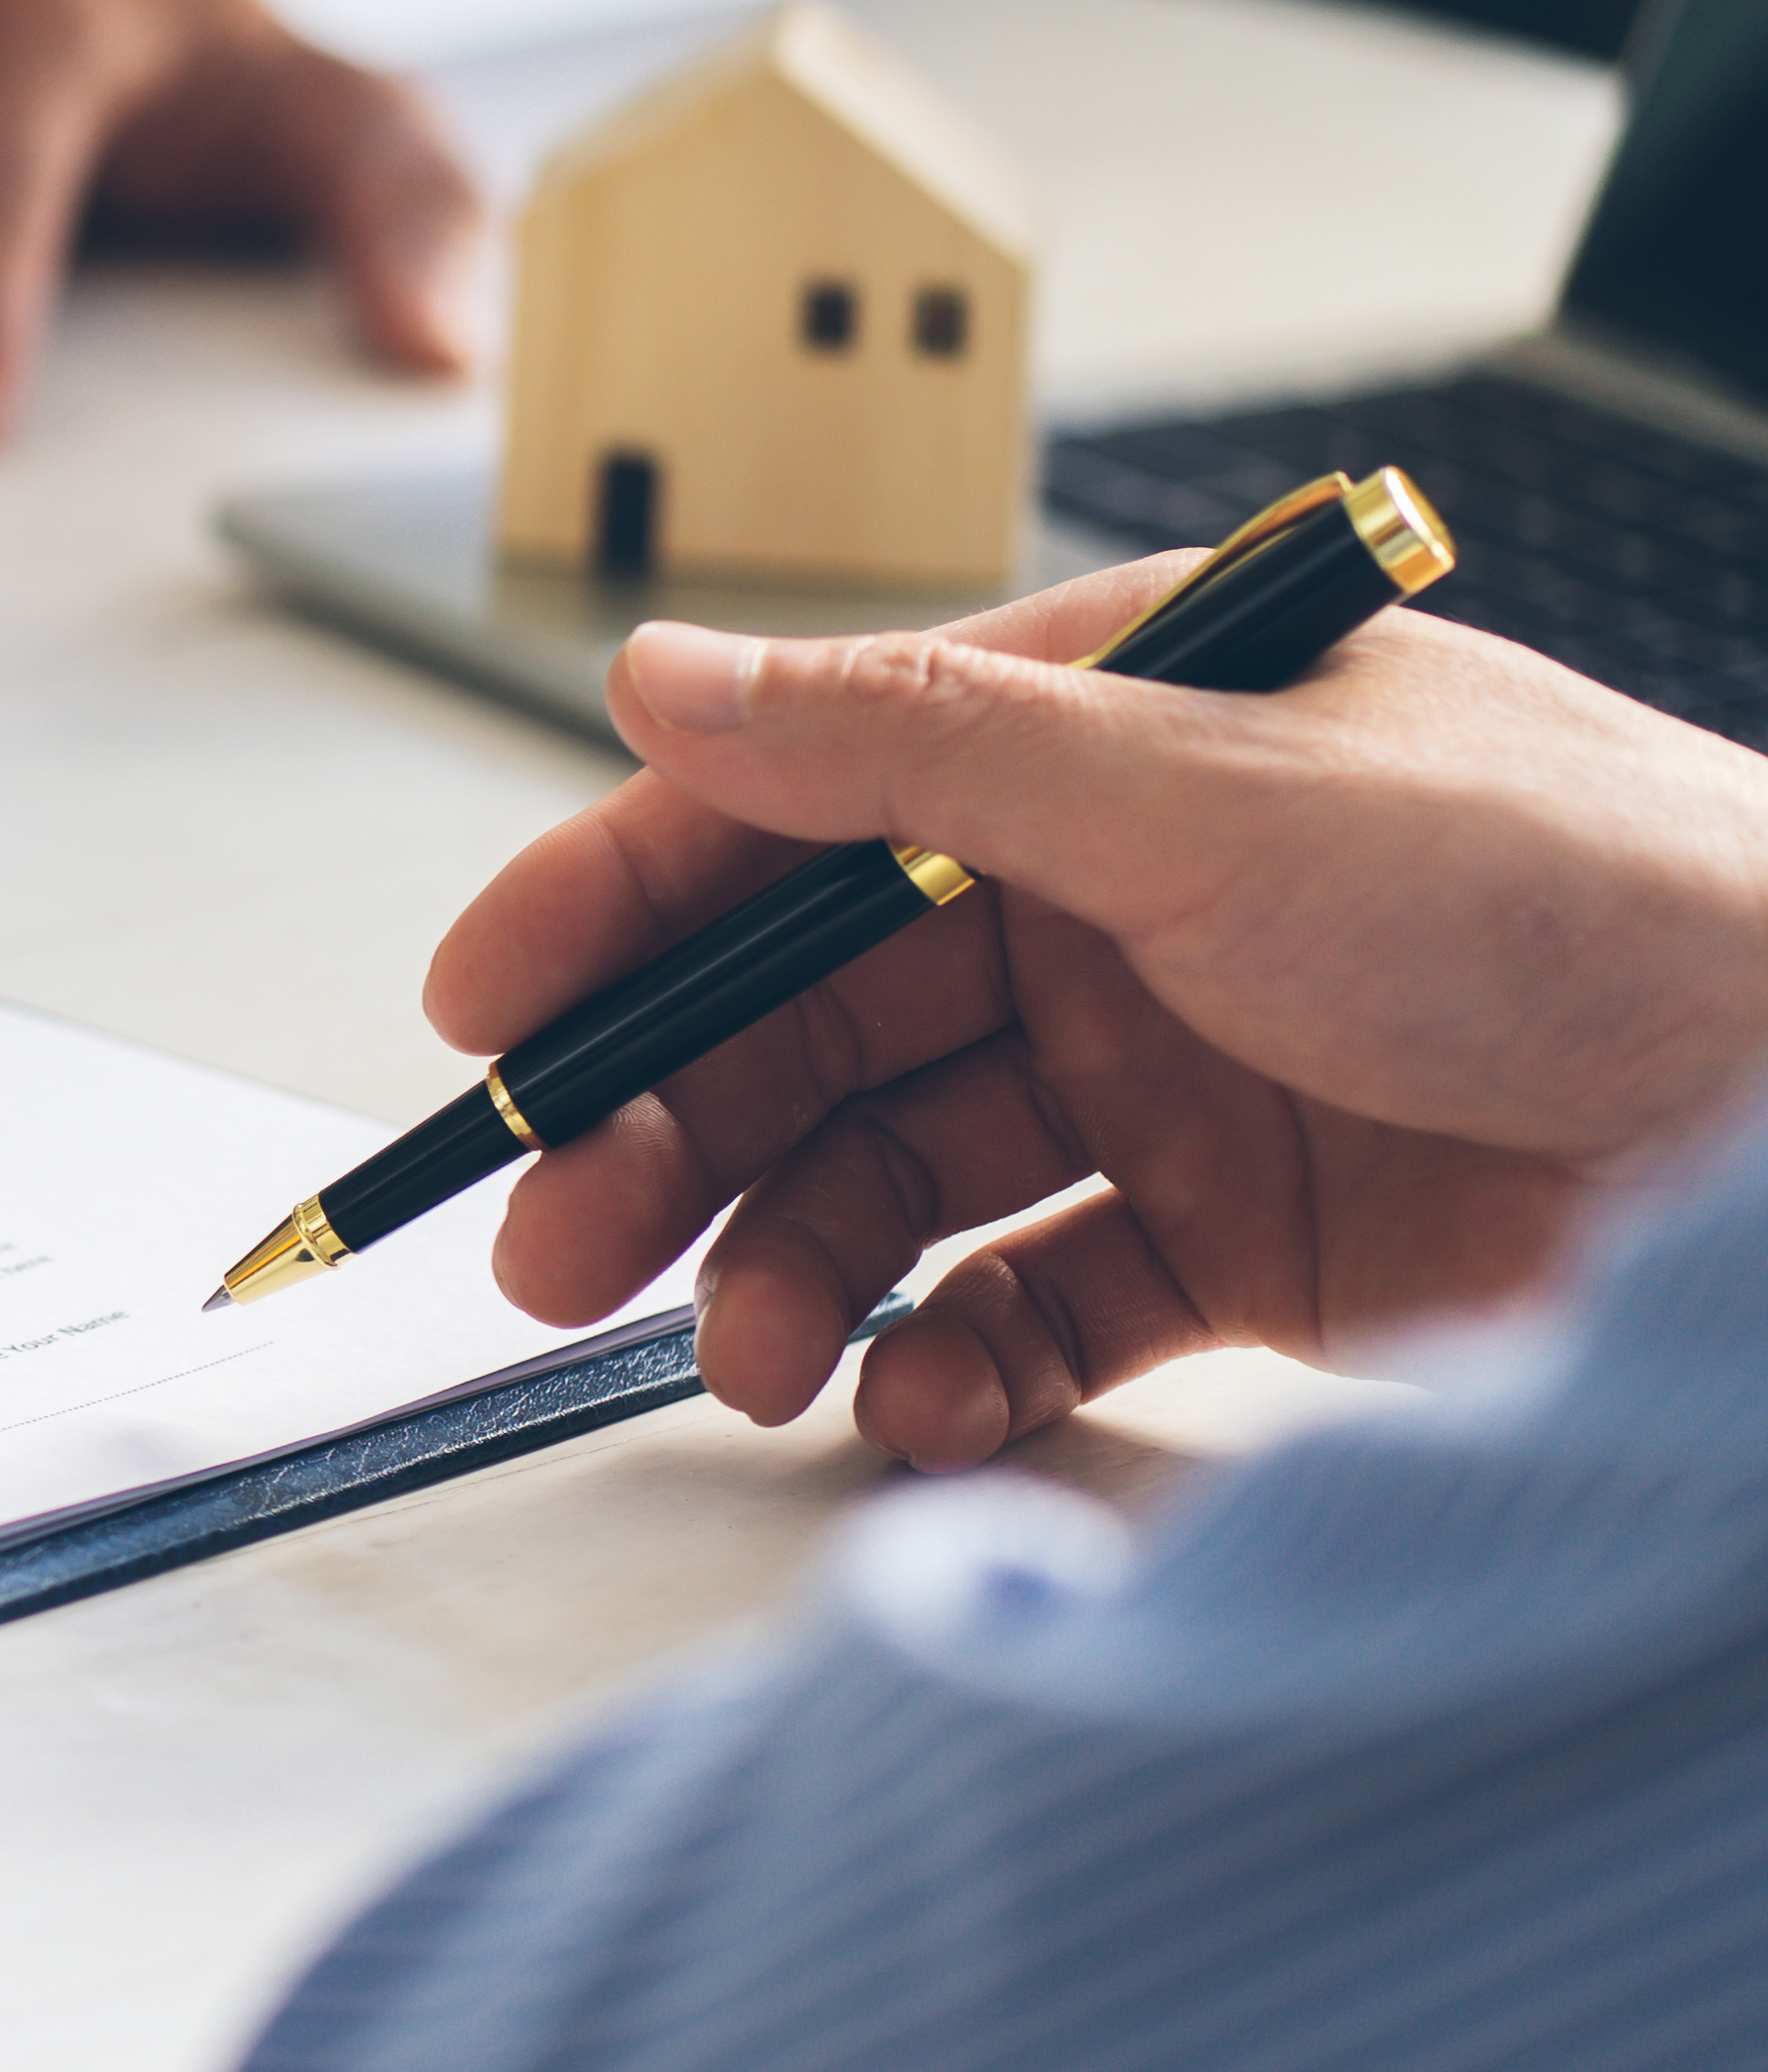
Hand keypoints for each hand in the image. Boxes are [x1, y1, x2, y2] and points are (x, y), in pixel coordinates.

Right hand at [447, 563, 1767, 1465]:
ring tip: (747, 1357)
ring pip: (894, 1176)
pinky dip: (945, 1362)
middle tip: (560, 1243)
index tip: (483, 1021)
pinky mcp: (1236, 1243)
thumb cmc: (1589, 896)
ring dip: (790, 1267)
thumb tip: (657, 673)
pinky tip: (910, 1398)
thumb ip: (901, 743)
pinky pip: (1024, 1306)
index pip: (785, 817)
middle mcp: (1111, 901)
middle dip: (670, 1134)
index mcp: (1093, 741)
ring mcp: (1168, 1075)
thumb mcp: (1203, 783)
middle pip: (809, 1018)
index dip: (614, 916)